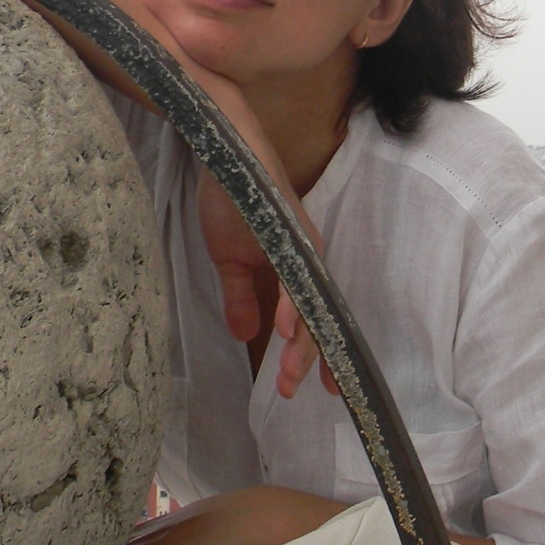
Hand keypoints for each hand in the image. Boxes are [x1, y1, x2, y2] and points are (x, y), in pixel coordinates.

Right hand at [196, 170, 334, 399]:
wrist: (227, 151)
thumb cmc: (233, 201)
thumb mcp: (230, 261)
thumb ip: (240, 297)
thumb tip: (244, 337)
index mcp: (297, 271)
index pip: (312, 321)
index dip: (314, 356)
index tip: (313, 391)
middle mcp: (308, 261)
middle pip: (317, 319)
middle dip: (309, 359)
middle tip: (293, 392)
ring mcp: (302, 246)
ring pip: (310, 303)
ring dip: (302, 341)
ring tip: (292, 372)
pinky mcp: (290, 230)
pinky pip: (295, 275)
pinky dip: (292, 303)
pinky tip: (289, 327)